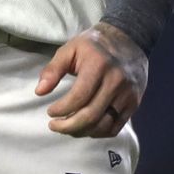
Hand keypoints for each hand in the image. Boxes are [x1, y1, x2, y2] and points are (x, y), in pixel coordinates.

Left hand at [36, 22, 147, 136]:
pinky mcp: (134, 103)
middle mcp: (116, 82)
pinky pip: (116, 127)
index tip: (50, 112)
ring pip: (104, 125)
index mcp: (98, 66)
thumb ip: (53, 70)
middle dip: (68, 126)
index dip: (61, 109)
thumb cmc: (93, 46)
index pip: (79, 97)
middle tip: (54, 126)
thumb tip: (39, 92)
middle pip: (91, 115)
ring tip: (67, 129)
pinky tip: (85, 128)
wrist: (129, 41)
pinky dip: (98, 133)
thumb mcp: (69, 49)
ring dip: (82, 132)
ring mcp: (128, 95)